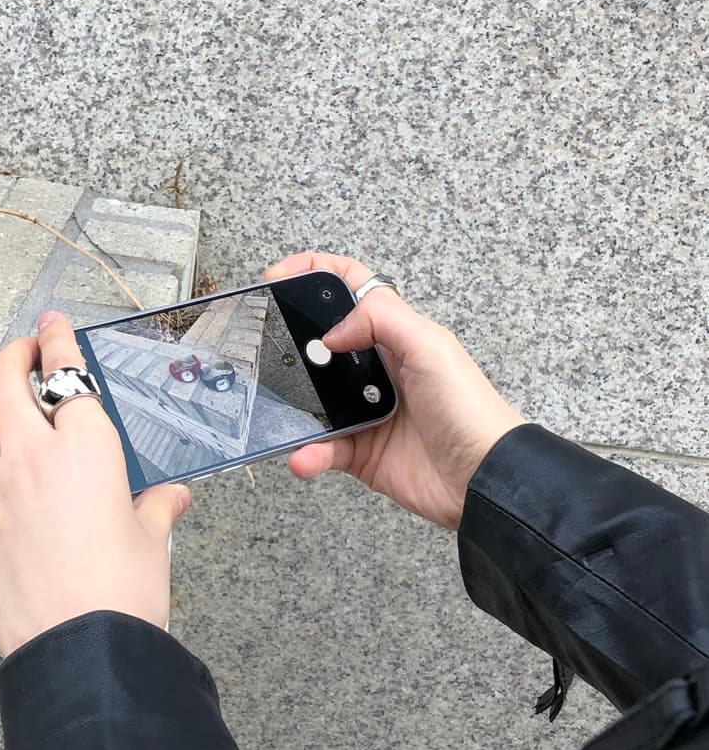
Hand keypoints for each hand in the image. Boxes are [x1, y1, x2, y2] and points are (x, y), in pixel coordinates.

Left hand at [0, 311, 190, 657]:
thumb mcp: (151, 541)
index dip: (61, 341)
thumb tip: (171, 499)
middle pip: (9, 380)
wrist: (86, 649)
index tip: (55, 327)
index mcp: (86, 449)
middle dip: (14, 351)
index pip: (70, 376)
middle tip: (21, 346)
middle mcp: (30, 456)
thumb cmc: (126, 595)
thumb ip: (155, 509)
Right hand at [264, 252, 524, 529]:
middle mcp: (377, 368)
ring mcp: (365, 410)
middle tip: (268, 348)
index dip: (315, 273)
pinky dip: (308, 453)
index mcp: (396, 334)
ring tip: (279, 408)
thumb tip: (330, 332)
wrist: (482, 477)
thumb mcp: (429, 346)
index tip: (277, 277)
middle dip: (290, 341)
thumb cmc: (468, 407)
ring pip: (312, 398)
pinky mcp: (359, 451)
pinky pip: (321, 448)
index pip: (351, 288)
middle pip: (321, 341)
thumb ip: (380, 320)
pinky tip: (305, 457)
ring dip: (292, 406)